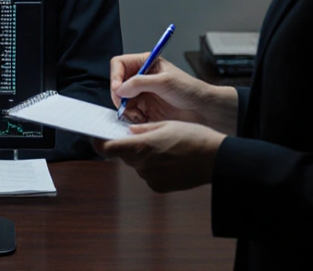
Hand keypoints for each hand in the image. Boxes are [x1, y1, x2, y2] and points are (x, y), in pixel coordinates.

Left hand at [93, 121, 224, 192]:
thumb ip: (142, 129)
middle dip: (129, 146)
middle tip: (142, 136)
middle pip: (124, 156)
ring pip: (138, 165)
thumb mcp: (166, 124)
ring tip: (165, 148)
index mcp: (141, 147)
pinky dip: (154, 167)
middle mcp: (142, 165)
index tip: (96, 137)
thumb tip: (129, 131)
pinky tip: (170, 160)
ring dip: (144, 157)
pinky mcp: (159, 187)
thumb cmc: (193, 137)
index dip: (98, 143)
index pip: (107, 149)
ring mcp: (150, 178)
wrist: (216, 159)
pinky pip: (149, 174)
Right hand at [110, 53, 231, 129]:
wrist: (203, 110)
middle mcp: (141, 77)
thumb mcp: (164, 82)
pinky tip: (142, 120)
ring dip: (125, 109)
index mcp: (146, 63)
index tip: (117, 89)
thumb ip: (139, 83)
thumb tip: (120, 88)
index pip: (120, 64)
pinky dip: (131, 118)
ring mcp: (142, 94)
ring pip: (121, 100)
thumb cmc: (189, 90)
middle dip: (119, 96)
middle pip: (117, 84)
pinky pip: (129, 113)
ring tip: (138, 115)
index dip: (115, 76)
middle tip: (124, 106)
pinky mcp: (144, 109)